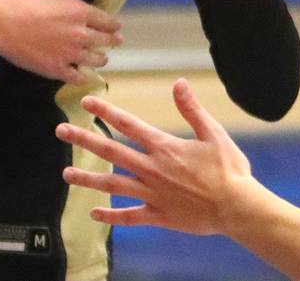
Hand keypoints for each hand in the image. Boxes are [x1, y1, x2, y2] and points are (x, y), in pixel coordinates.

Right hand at [0, 0, 122, 84]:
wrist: (4, 23)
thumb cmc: (23, 5)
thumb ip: (71, 8)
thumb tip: (81, 13)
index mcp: (80, 12)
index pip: (107, 21)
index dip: (113, 25)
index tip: (117, 27)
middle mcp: (81, 34)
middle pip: (105, 41)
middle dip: (112, 41)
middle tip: (116, 42)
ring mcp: (71, 54)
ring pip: (96, 60)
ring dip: (100, 59)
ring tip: (101, 59)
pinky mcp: (59, 70)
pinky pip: (79, 78)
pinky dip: (82, 76)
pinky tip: (82, 75)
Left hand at [56, 78, 256, 234]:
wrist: (240, 209)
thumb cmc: (230, 170)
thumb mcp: (213, 134)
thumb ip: (192, 109)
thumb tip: (179, 82)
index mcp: (164, 147)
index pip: (128, 124)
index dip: (106, 110)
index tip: (86, 101)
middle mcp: (152, 169)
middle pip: (111, 151)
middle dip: (84, 139)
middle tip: (60, 131)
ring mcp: (153, 194)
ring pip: (113, 185)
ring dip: (88, 178)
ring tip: (66, 173)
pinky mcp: (160, 216)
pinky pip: (130, 217)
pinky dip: (111, 216)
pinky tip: (94, 213)